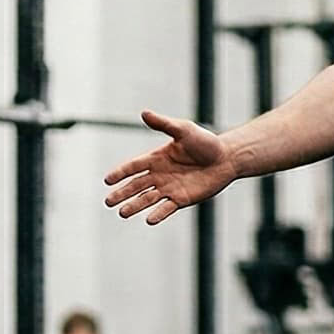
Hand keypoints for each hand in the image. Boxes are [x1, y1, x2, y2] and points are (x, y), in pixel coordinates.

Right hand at [104, 111, 234, 224]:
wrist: (226, 158)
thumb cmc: (205, 142)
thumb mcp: (183, 130)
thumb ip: (164, 124)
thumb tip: (144, 113)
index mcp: (157, 158)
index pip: (134, 167)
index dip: (120, 173)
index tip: (107, 180)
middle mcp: (160, 175)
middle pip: (136, 186)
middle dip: (122, 193)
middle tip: (108, 202)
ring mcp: (170, 188)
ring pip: (147, 199)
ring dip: (135, 206)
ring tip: (122, 213)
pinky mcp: (182, 199)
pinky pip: (167, 208)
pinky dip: (158, 214)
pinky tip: (149, 220)